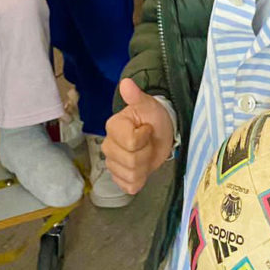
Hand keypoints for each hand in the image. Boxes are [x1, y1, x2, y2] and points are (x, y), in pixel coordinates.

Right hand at [102, 77, 174, 194]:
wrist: (160, 133)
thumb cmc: (153, 117)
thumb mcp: (149, 105)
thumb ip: (137, 96)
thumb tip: (126, 83)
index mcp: (113, 126)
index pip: (130, 142)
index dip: (144, 137)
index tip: (147, 129)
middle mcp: (109, 145)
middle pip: (130, 161)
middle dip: (146, 152)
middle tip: (149, 142)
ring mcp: (112, 163)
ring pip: (131, 175)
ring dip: (145, 166)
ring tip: (146, 153)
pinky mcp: (120, 177)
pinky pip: (129, 186)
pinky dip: (140, 179)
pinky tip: (142, 167)